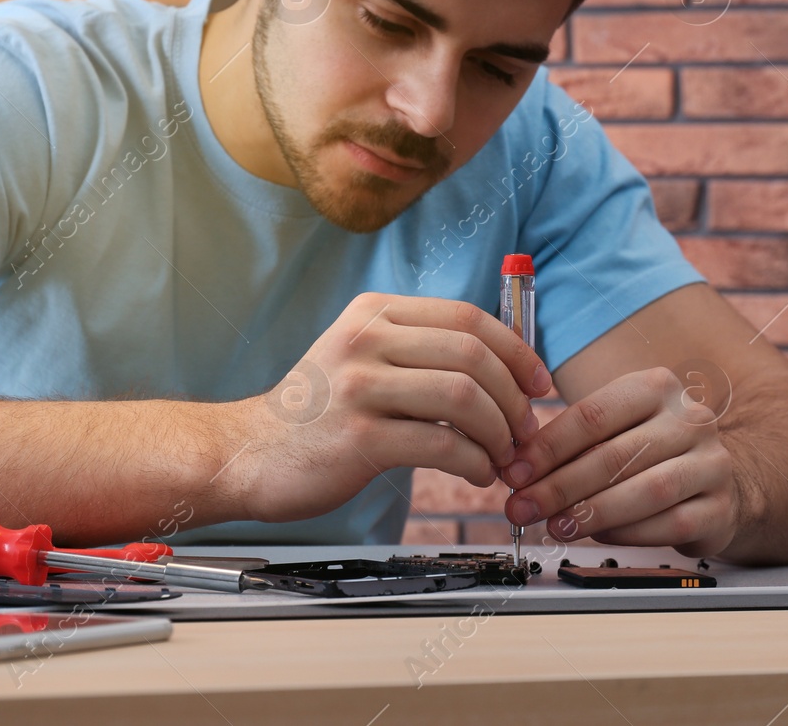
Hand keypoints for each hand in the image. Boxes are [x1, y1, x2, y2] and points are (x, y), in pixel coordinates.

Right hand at [236, 292, 551, 523]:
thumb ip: (421, 350)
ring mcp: (359, 387)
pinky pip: (441, 445)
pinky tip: (478, 474)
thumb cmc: (320, 412)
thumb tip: (506, 363)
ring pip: (463, 397)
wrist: (249, 453)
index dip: (516, 350)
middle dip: (513, 397)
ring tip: (502, 456)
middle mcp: (366, 339)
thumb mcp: (363, 356)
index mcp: (375, 312)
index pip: (467, 317)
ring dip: (498, 433)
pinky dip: (474, 463)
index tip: (538, 383)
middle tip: (525, 430)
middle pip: (472, 355)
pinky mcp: (358, 438)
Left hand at [499, 366, 738, 557]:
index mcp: (657, 387)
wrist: (716, 480)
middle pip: (615, 456)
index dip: (548, 447)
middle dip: (560, 487)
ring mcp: (711, 463)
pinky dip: (628, 533)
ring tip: (555, 526)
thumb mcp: (616, 429)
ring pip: (645, 491)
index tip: (514, 472)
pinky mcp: (720, 507)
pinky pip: (669, 525)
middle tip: (523, 508)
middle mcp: (690, 419)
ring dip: (592, 513)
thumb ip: (572, 443)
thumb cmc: (650, 452)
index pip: (593, 415)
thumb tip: (518, 469)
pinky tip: (598, 536)